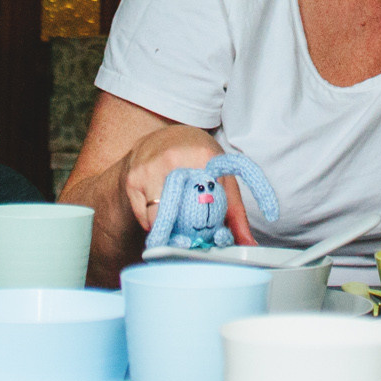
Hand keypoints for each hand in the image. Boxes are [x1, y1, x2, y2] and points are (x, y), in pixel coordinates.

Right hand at [116, 124, 255, 244]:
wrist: (167, 135)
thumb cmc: (199, 157)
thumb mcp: (223, 177)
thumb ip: (236, 213)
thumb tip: (248, 245)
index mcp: (201, 157)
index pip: (205, 204)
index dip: (206, 228)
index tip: (206, 240)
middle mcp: (172, 161)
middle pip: (177, 216)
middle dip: (183, 233)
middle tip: (190, 236)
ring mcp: (148, 170)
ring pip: (156, 221)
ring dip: (167, 227)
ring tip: (177, 217)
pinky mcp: (132, 179)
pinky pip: (142, 217)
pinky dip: (152, 221)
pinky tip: (161, 207)